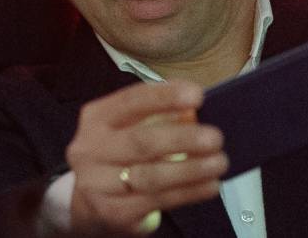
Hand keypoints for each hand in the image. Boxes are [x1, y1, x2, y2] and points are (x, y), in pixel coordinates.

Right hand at [66, 81, 227, 233]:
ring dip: (191, 169)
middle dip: (182, 138)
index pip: (131, 101)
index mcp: (96, 118)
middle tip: (216, 137)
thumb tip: (195, 111)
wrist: (87, 201)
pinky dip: (188, 192)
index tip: (198, 95)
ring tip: (219, 162)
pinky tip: (209, 185)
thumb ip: (158, 116)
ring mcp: (99, 184)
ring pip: (150, 176)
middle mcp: (91, 149)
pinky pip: (157, 201)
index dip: (165, 97)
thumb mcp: (129, 127)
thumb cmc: (120, 152)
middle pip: (140, 142)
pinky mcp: (114, 212)